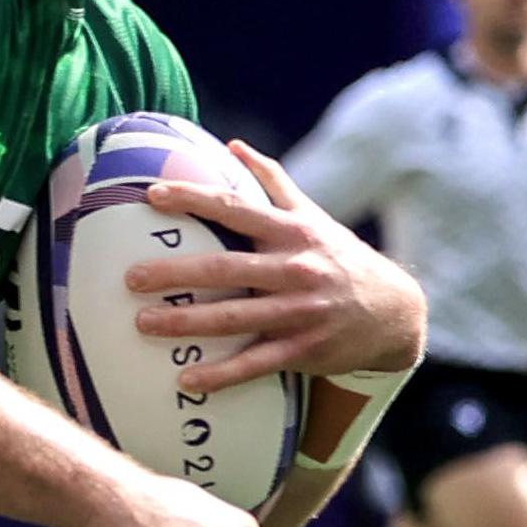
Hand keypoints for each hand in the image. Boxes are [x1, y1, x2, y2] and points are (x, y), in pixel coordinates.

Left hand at [124, 140, 424, 392]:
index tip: (152, 195)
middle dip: (176, 272)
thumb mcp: (312, 216)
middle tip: (131, 277)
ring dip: (187, 323)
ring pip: (235, 319)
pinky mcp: (305, 349)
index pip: (235, 208)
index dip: (193, 199)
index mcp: (292, 233)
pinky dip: (222, 374)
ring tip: (143, 323)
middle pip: (227, 268)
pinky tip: (186, 380)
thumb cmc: (338, 257)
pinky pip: (257, 363)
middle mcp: (296, 269)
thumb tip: (233, 146)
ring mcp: (300, 312)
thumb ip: (273, 182)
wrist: (395, 311)